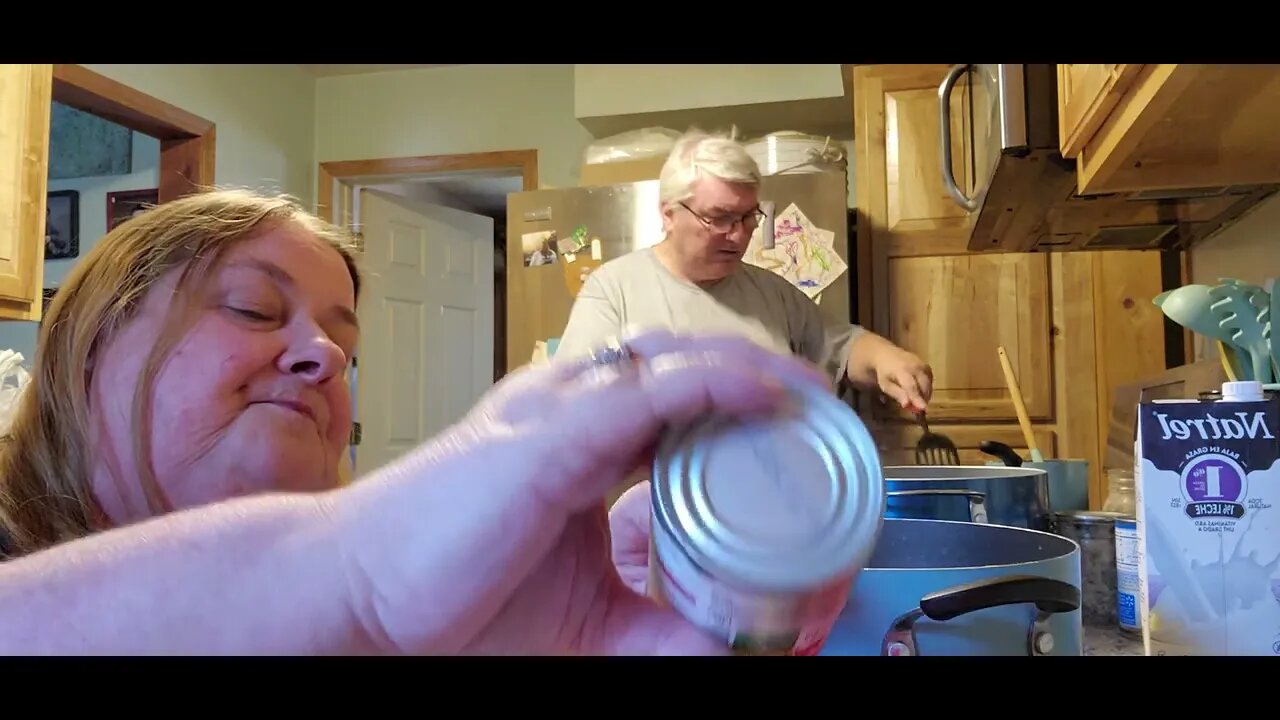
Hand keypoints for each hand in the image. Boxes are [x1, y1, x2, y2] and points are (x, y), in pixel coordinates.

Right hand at [332, 330, 830, 654]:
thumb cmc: (449, 594)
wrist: (360, 596)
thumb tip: (742, 643)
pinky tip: (769, 392)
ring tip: (817, 401)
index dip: (743, 410)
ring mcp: (559, 412)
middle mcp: (569, 410)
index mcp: (574, 441)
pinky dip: (718, 383)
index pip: (679, 405)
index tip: (800, 440)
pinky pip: (651, 391)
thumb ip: (658, 622)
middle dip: (763, 386)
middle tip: (826, 419)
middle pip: (688, 371)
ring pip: (678, 364)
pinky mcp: (549, 434)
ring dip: (755, 375)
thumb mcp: (585, 615)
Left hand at [874, 346, 932, 412]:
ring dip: (926, 393)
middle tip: (919, 409)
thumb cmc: (884, 373)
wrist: (887, 354)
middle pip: (923, 385)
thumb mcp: (886, 385)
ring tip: (919, 400)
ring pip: (929, 382)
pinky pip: (930, 379)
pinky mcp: (926, 365)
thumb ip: (897, 394)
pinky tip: (921, 392)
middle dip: (923, 398)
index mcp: (902, 370)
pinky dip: (927, 387)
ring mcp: (922, 364)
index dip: (917, 398)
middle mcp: (914, 366)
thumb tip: (907, 404)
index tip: (923, 408)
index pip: (911, 387)